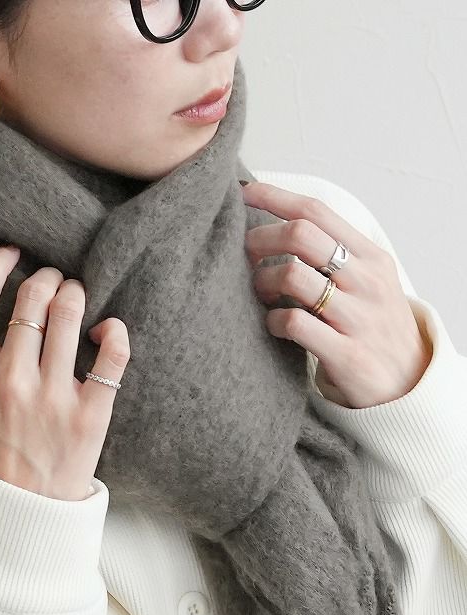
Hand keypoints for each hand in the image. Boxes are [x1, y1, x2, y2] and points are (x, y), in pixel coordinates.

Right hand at [0, 246, 129, 500]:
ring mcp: (53, 397)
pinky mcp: (91, 415)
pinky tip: (108, 328)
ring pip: (68, 315)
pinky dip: (114, 332)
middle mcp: (11, 380)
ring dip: (73, 294)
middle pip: (30, 300)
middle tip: (50, 281)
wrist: (15, 524)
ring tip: (75, 296)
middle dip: (42, 278)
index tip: (10, 254)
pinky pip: (112, 357)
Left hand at [241, 181, 431, 408]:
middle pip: (300, 235)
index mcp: (371, 257)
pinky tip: (274, 324)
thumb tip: (280, 227)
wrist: (407, 385)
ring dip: (262, 281)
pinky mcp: (345, 353)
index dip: (275, 198)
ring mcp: (357, 317)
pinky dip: (272, 321)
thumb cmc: (372, 328)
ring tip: (260, 293)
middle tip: (245, 253)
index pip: (317, 212)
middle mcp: (367, 281)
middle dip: (260, 238)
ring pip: (291, 276)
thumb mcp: (367, 283)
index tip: (244, 193)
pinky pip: (293, 323)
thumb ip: (332, 257)